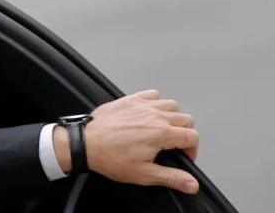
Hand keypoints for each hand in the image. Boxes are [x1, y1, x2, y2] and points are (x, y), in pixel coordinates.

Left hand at [55, 89, 199, 194]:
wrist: (86, 143)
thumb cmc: (109, 157)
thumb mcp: (144, 174)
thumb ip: (172, 178)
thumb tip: (192, 184)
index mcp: (161, 133)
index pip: (192, 136)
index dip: (192, 150)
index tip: (184, 157)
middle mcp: (154, 115)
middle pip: (185, 119)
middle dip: (184, 133)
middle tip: (174, 145)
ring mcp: (142, 105)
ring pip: (171, 105)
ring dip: (172, 117)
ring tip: (163, 130)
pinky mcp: (129, 100)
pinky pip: (152, 94)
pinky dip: (155, 102)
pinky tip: (148, 114)